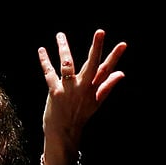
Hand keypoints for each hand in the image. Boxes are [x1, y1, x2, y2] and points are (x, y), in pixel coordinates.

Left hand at [38, 29, 126, 164]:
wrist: (64, 132)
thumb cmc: (80, 115)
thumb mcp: (96, 102)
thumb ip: (108, 86)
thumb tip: (121, 73)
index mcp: (94, 88)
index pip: (107, 69)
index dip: (115, 56)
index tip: (123, 44)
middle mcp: (83, 87)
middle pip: (92, 64)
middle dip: (96, 48)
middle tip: (100, 31)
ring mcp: (69, 89)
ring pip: (68, 65)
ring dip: (64, 48)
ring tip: (60, 35)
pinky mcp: (55, 92)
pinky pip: (50, 73)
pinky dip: (45, 61)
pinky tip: (41, 49)